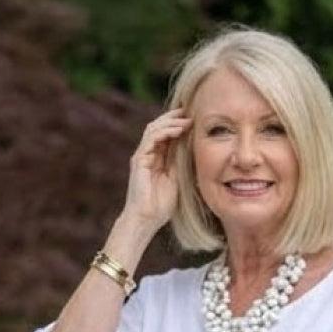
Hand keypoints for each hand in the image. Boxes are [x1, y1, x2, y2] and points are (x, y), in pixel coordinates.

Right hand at [124, 105, 193, 227]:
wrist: (146, 220)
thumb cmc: (161, 206)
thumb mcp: (176, 180)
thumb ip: (179, 164)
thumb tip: (191, 147)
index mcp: (156, 159)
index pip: (166, 135)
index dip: (178, 125)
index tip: (194, 119)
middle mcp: (147, 154)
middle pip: (158, 128)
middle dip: (173, 118)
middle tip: (189, 111)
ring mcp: (142, 156)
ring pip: (153, 129)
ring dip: (170, 122)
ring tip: (186, 119)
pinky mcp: (139, 160)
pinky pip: (151, 139)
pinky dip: (165, 132)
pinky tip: (178, 130)